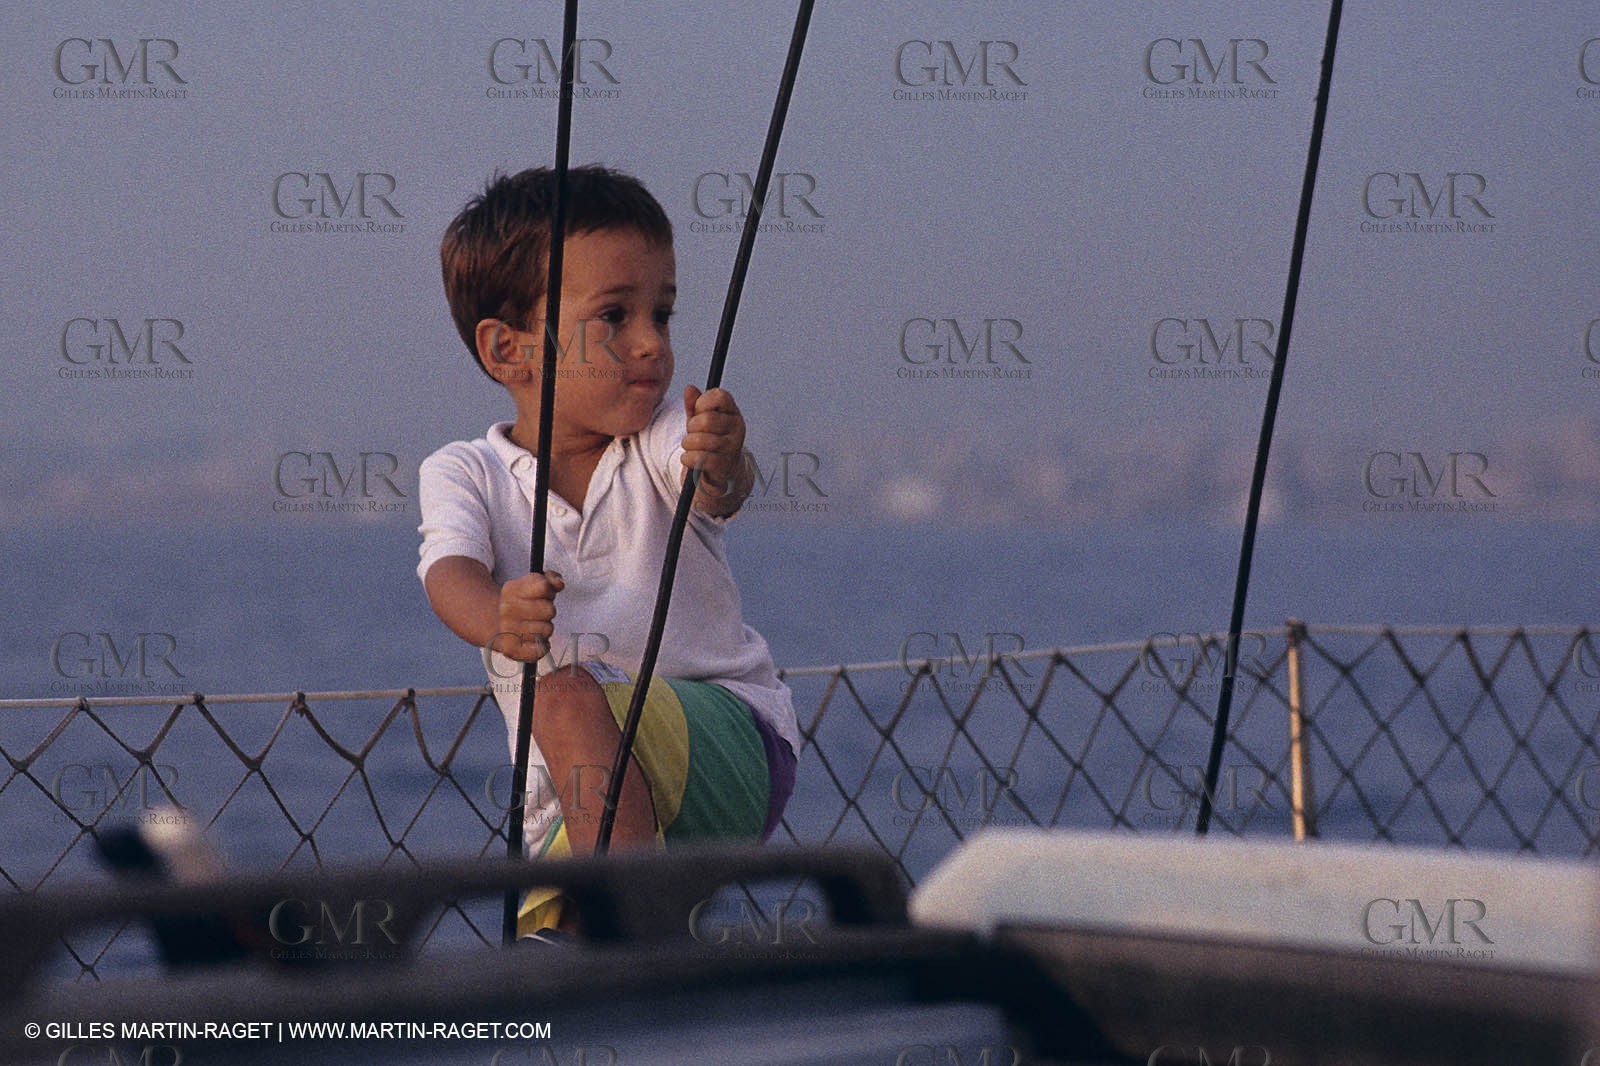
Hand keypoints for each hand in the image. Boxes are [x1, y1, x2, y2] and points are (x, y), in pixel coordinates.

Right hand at [492, 570, 562, 661]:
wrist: (492, 622)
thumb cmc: (520, 603)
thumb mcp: (531, 584)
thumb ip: (550, 579)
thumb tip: (559, 584)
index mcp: (512, 590)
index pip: (544, 587)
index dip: (549, 591)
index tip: (544, 593)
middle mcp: (507, 610)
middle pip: (550, 610)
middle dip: (548, 610)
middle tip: (537, 612)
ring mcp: (508, 630)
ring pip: (547, 630)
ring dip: (544, 628)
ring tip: (533, 625)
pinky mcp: (512, 650)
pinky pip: (540, 650)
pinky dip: (542, 646)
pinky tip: (534, 640)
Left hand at [681, 385, 748, 504]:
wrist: (723, 473)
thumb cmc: (711, 443)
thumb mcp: (701, 421)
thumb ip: (694, 405)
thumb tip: (689, 389)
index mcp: (733, 412)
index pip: (719, 396)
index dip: (702, 403)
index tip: (698, 413)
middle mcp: (737, 428)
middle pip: (706, 420)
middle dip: (691, 427)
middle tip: (692, 433)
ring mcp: (733, 448)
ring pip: (700, 440)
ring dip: (688, 444)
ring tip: (690, 447)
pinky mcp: (724, 466)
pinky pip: (699, 458)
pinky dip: (688, 458)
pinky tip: (689, 459)